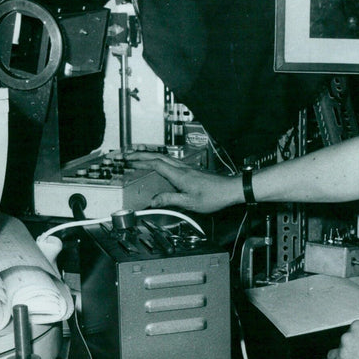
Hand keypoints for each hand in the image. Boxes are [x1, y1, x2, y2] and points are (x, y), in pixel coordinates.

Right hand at [125, 152, 240, 212]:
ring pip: (164, 158)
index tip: (128, 160)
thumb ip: (170, 200)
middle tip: (126, 155)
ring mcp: (188, 168)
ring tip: (138, 157)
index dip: (140, 161)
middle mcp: (183, 168)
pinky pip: (171, 162)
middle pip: (158, 157)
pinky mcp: (192, 170)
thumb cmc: (215, 196)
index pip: (156, 164)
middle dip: (140, 155)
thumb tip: (153, 201)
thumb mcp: (190, 203)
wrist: (231, 189)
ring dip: (149, 156)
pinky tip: (158, 165)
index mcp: (180, 175)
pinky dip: (159, 161)